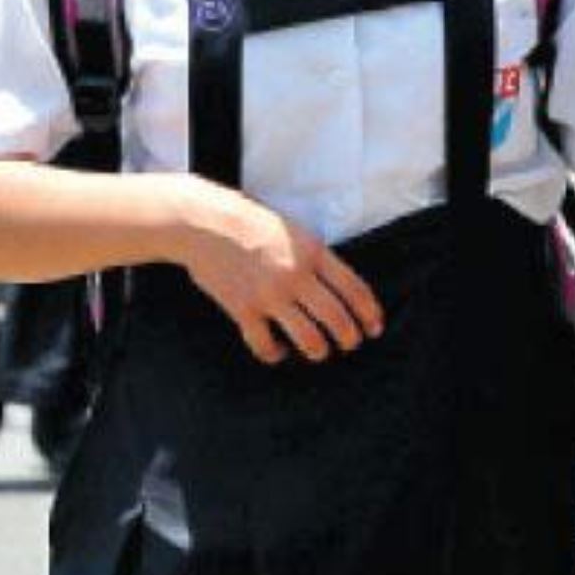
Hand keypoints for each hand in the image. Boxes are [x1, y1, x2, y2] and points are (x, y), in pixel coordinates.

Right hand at [178, 182, 383, 364]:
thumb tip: (334, 285)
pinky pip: (266, 345)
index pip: (354, 289)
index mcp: (311, 251)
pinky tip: (277, 349)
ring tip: (317, 350)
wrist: (201, 221)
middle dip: (349, 338)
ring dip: (318, 350)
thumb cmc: (245, 220)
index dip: (370, 313)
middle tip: (349, 343)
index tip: (374, 327)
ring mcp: (269, 295)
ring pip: (310, 340)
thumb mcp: (289, 228)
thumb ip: (312, 255)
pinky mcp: (244, 309)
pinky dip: (275, 354)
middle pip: (338, 320)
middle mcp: (295, 275)